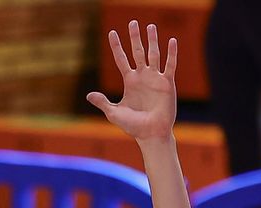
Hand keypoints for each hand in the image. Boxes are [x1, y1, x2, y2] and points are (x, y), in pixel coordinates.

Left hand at [86, 21, 177, 141]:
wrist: (150, 133)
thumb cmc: (132, 125)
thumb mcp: (114, 113)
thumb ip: (103, 102)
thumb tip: (88, 95)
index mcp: (130, 81)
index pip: (121, 59)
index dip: (116, 47)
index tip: (112, 33)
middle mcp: (142, 76)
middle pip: (137, 52)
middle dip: (134, 38)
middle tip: (132, 22)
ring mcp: (155, 78)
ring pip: (153, 54)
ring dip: (152, 41)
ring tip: (150, 27)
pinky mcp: (167, 83)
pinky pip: (170, 65)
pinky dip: (171, 53)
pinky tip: (171, 41)